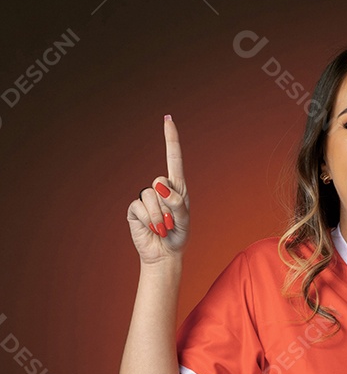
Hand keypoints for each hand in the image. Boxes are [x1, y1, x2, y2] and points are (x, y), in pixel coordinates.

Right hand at [126, 116, 189, 264]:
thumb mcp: (184, 220)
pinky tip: (153, 229)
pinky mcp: (135, 209)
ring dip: (159, 216)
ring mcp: (147, 198)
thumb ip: (176, 203)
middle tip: (171, 221)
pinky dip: (149, 221)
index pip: (173, 158)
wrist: (165, 253)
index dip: (170, 139)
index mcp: (177, 187)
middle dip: (168, 202)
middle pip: (160, 180)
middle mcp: (161, 189)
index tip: (167, 120)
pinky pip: (140, 208)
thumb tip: (159, 186)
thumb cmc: (178, 235)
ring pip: (151, 195)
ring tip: (163, 227)